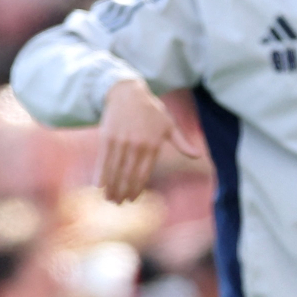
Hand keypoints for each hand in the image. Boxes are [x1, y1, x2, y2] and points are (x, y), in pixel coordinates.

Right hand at [98, 79, 202, 202]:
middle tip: (118, 203)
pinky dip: (100, 174)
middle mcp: (136, 145)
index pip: (143, 174)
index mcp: (152, 145)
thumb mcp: (168, 124)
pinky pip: (103, 160)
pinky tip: (98, 186)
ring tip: (109, 199)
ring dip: (111, 187)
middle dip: (122, 192)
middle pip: (128, 175)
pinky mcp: (107, 137)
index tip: (132, 199)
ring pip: (115, 170)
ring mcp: (120, 142)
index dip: (136, 189)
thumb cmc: (151, 109)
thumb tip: (198, 156)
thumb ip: (181, 142)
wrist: (128, 92)